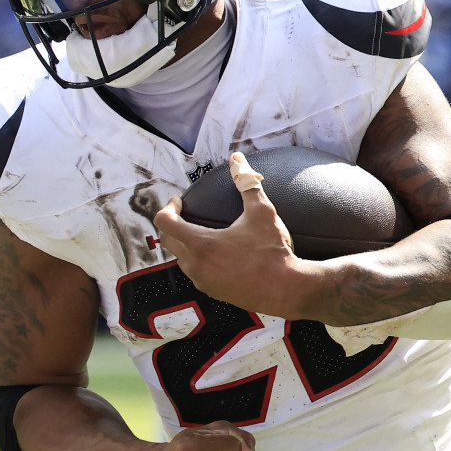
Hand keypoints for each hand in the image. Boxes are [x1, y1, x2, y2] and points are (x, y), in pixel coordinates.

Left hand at [154, 152, 302, 317]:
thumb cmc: (272, 250)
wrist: (285, 289)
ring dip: (183, 244)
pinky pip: (194, 273)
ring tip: (198, 232)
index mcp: (201, 243)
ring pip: (180, 259)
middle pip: (168, 241)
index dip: (168, 207)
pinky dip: (196, 260)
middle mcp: (195, 264)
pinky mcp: (211, 291)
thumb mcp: (261, 211)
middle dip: (172, 224)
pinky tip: (213, 253)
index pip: (165, 222)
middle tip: (184, 214)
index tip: (179, 201)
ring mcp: (202, 280)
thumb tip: (237, 159)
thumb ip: (246, 182)